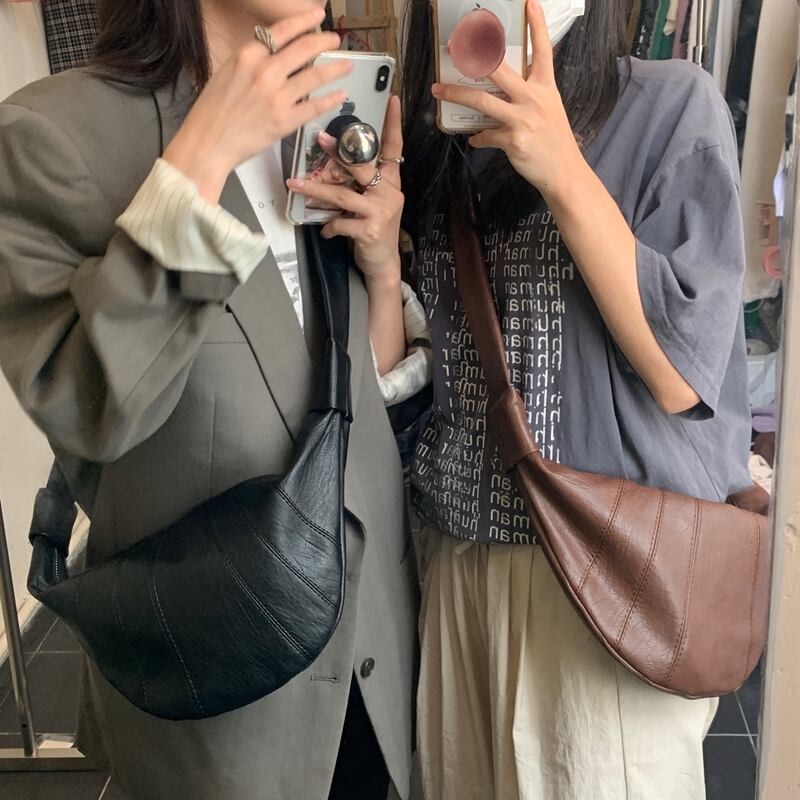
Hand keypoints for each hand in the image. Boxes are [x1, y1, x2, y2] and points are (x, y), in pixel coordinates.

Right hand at [164, 7, 351, 203]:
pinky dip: (331, 99)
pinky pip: (315, 106)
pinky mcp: (285, 121)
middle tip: (335, 39)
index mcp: (248, 56)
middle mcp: (265, 72)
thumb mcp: (228, 72)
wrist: (208, 143)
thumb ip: (253, 61)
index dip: (305, 20)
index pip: (283, 30)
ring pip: (316, 76)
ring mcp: (277, 97)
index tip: (317, 15)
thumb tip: (277, 54)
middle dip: (325, 41)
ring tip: (346, 65)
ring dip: (335, 68)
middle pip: (305, 48)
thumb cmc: (213, 112)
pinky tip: (340, 94)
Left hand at [286, 95, 404, 287]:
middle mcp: (389, 193)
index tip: (392, 101)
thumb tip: (333, 169)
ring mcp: (380, 211)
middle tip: (319, 139)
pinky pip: (340, 222)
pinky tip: (324, 229)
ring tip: (297, 186)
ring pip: (342, 195)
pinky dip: (328, 226)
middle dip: (338, 152)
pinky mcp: (369, 230)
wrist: (383, 263)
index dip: (393, 124)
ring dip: (316, 190)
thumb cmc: (374, 230)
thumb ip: (361, 185)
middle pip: (362, 166)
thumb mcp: (373, 203)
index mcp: (391, 182)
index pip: (394, 148)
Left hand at [431, 0, 582, 199]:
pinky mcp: (514, 141)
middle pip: (498, 69)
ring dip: (456, 94)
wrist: (564, 172)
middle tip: (453, 46)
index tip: (529, 3)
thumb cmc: (554, 141)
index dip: (536, 25)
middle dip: (472, 55)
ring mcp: (523, 119)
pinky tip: (475, 139)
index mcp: (545, 87)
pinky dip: (477, 138)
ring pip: (482, 101)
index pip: (541, 50)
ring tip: (439, 90)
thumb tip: (502, 91)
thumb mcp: (549, 109)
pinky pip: (486, 135)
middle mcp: (534, 98)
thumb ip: (528, 95)